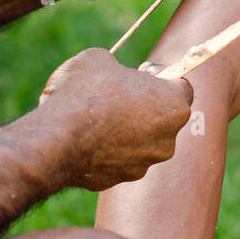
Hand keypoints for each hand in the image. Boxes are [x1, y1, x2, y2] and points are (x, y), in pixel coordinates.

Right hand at [38, 48, 194, 190]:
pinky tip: (86, 137)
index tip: (141, 72)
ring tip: (96, 116)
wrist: (57, 139)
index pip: (182, 87)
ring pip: (142, 140)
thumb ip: (116, 67)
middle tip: (117, 93)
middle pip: (163, 116)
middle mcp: (167, 139)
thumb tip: (110, 73)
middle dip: (144, 104)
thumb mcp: (99, 59)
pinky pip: (121, 158)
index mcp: (173, 105)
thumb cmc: (84, 94)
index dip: (162, 76)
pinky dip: (109, 148)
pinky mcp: (123, 179)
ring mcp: (145, 163)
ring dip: (126, 127)